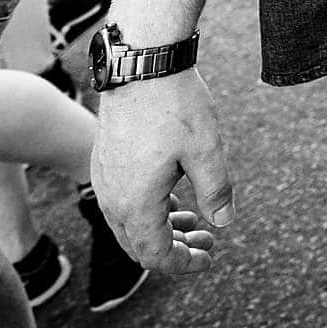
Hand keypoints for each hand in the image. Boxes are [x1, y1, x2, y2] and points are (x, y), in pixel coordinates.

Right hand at [92, 71, 234, 274]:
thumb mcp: (207, 150)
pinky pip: (122, 201)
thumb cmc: (176, 105)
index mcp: (135, 203)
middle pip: (139, 245)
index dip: (184, 264)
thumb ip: (216, 192)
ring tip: (193, 220)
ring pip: (129, 224)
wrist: (142, 63)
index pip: (156, 255)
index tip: (209, 257)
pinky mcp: (105, 161)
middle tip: (207, 241)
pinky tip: (173, 196)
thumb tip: (222, 222)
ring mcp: (104, 178)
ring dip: (160, 229)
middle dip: (174, 250)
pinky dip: (147, 210)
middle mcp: (112, 197)